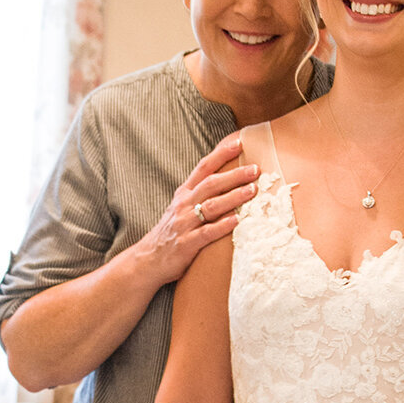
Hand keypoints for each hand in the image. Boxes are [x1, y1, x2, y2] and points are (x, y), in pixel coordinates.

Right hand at [139, 132, 258, 287]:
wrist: (148, 259)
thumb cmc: (172, 232)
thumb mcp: (181, 207)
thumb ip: (201, 195)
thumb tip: (231, 181)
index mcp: (184, 193)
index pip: (203, 167)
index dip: (221, 154)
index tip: (239, 143)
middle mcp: (184, 205)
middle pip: (211, 184)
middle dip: (234, 175)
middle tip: (255, 170)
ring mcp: (185, 224)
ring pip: (211, 206)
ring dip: (233, 197)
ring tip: (252, 191)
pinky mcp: (187, 243)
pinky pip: (207, 232)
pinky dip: (222, 226)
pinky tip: (237, 221)